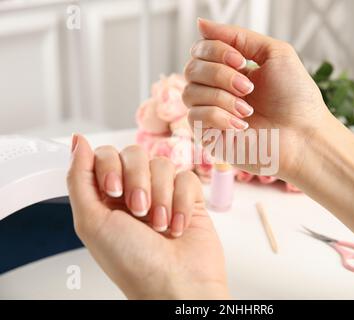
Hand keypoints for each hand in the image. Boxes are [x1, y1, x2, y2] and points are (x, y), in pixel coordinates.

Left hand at [66, 135, 228, 298]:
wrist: (176, 285)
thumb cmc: (133, 264)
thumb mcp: (92, 222)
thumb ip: (79, 178)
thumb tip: (77, 141)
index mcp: (107, 198)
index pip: (105, 155)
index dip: (111, 167)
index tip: (114, 191)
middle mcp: (134, 192)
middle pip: (135, 154)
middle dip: (138, 182)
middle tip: (139, 211)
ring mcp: (163, 193)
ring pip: (162, 164)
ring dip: (161, 197)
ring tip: (160, 225)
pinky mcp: (188, 198)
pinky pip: (186, 178)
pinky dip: (182, 203)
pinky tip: (178, 226)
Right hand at [182, 19, 331, 178]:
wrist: (303, 136)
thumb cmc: (296, 98)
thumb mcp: (274, 53)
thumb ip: (238, 36)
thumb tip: (201, 24)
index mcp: (230, 70)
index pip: (201, 50)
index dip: (215, 50)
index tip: (241, 60)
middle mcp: (217, 90)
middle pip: (191, 68)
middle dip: (219, 74)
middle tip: (248, 87)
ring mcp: (210, 114)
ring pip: (190, 92)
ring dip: (222, 97)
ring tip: (249, 109)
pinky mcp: (208, 137)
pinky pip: (194, 117)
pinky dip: (219, 116)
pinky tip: (241, 125)